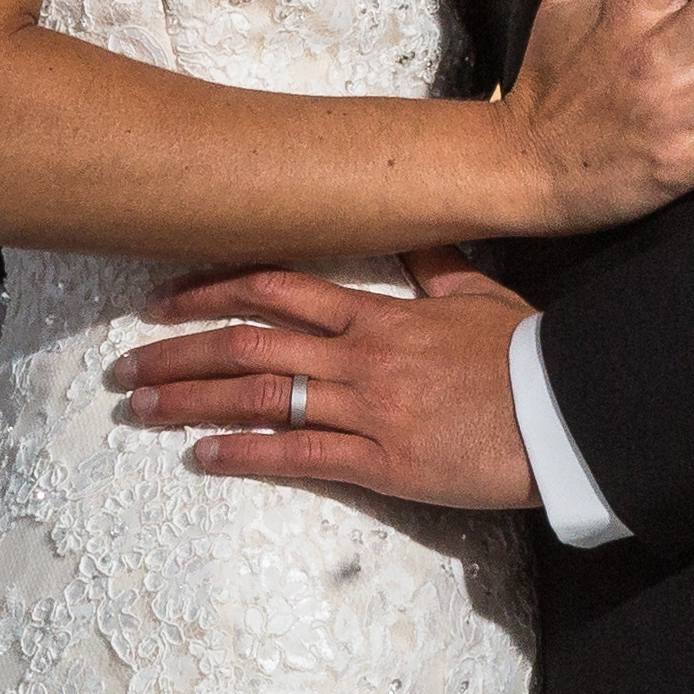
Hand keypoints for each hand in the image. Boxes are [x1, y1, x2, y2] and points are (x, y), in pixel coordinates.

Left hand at [110, 257, 540, 511]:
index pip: (274, 285)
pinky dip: (245, 455)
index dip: (208, 288)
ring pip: (259, 397)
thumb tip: (405, 228)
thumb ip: (430, 264)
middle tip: (124, 365)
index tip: (160, 298)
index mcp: (376, 312)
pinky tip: (203, 456)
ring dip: (192, 401)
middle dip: (178, 352)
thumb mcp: (477, 293)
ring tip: (140, 407)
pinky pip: (300, 456)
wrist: (569, 415)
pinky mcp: (385, 465)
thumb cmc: (527, 353)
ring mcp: (368, 410)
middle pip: (247, 344)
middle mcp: (359, 356)